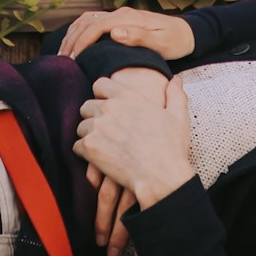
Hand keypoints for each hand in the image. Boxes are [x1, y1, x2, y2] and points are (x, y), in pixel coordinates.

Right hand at [59, 7, 194, 60]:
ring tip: (64, 53)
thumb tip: (113, 33)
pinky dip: (80, 31)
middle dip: (72, 40)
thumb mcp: (161, 43)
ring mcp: (119, 16)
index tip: (72, 59)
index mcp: (128, 18)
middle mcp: (121, 14)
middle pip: (87, 22)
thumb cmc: (175, 41)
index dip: (81, 42)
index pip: (96, 26)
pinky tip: (75, 44)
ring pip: (87, 20)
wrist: (186, 33)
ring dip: (73, 34)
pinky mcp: (120, 21)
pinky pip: (93, 22)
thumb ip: (138, 37)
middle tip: (62, 60)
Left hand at [84, 69, 166, 255]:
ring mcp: (97, 127)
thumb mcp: (178, 116)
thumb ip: (175, 94)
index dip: (102, 95)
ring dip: (89, 135)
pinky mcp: (89, 147)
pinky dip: (85, 153)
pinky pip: (77, 146)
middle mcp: (109, 108)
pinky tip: (98, 159)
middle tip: (106, 130)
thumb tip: (176, 79)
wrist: (161, 176)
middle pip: (87, 106)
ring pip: (81, 127)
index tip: (107, 106)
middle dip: (93, 116)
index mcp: (128, 96)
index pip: (100, 84)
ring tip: (103, 146)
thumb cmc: (171, 147)